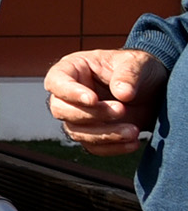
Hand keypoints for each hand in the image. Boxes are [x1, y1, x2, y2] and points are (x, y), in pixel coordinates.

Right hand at [46, 48, 165, 153]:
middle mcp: (70, 94)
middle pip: (61, 109)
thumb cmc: (139, 69)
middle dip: (91, 115)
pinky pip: (93, 147)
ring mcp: (79, 116)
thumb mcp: (136, 63)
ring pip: (76, 132)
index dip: (69, 92)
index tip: (93, 99)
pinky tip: (134, 141)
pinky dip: (113, 147)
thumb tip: (122, 93)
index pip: (56, 81)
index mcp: (72, 69)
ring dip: (104, 135)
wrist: (154, 90)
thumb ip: (128, 74)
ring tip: (134, 131)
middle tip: (121, 110)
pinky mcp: (93, 134)